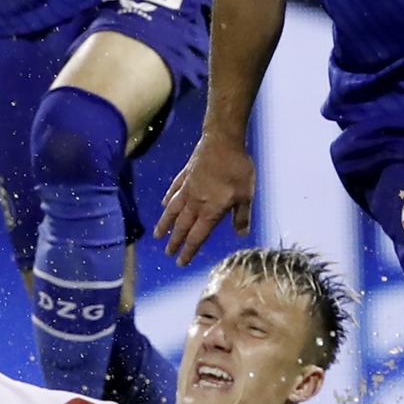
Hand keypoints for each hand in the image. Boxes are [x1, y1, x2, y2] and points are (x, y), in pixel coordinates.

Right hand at [155, 133, 255, 264]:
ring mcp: (188, 187)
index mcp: (210, 210)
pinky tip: (164, 204)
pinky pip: (173, 190)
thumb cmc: (237, 169)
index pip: (197, 236)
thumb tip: (240, 234)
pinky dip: (168, 200)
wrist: (222, 141)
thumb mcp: (246, 195)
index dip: (189, 250)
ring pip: (173, 210)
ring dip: (165, 224)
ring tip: (157, 235)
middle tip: (168, 253)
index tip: (181, 262)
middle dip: (175, 242)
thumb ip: (241, 216)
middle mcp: (195, 202)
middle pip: (182, 226)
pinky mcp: (185, 174)